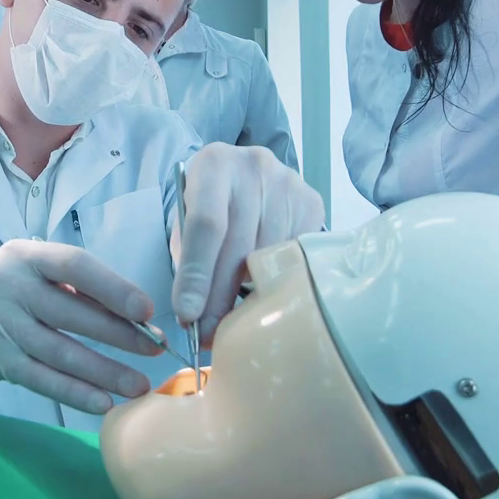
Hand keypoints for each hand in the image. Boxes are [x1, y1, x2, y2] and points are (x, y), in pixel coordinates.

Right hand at [0, 239, 163, 414]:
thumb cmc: (15, 294)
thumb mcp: (38, 274)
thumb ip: (79, 288)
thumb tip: (140, 319)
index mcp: (25, 255)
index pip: (74, 265)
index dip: (113, 288)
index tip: (147, 310)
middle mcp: (8, 285)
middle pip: (70, 313)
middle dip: (119, 333)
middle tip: (155, 349)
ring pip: (59, 352)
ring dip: (104, 371)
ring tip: (138, 385)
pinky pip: (42, 379)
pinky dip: (75, 393)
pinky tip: (103, 402)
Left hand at [170, 144, 325, 341]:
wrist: (245, 172)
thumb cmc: (210, 201)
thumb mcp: (187, 216)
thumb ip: (187, 255)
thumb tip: (193, 314)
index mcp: (214, 164)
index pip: (206, 225)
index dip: (197, 273)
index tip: (188, 314)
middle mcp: (254, 167)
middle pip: (238, 245)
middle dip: (220, 297)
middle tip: (208, 334)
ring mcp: (288, 184)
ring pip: (269, 253)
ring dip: (250, 296)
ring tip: (234, 322)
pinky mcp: (311, 202)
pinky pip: (295, 254)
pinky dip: (278, 280)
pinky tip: (264, 295)